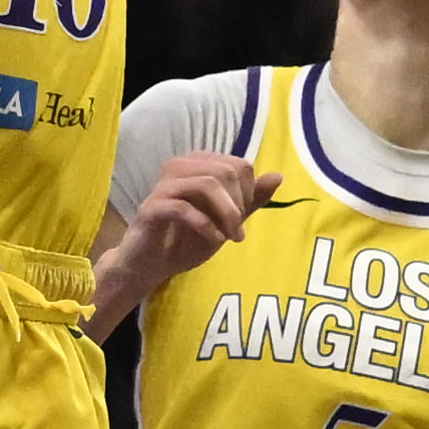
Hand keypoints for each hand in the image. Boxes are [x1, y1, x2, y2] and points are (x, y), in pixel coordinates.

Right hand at [112, 154, 282, 289]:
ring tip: (229, 238)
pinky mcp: (151, 208)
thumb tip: (278, 176)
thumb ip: (250, 200)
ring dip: (226, 215)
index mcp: (198, 164)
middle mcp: (179, 167)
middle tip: (237, 232)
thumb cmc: (187, 238)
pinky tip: (213, 240)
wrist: (150, 265)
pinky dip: (205, 225)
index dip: (248, 193)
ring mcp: (163, 186)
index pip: (239, 166)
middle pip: (226, 171)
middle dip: (238, 205)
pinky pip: (183, 207)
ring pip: (206, 184)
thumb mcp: (226, 220)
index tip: (242, 219)